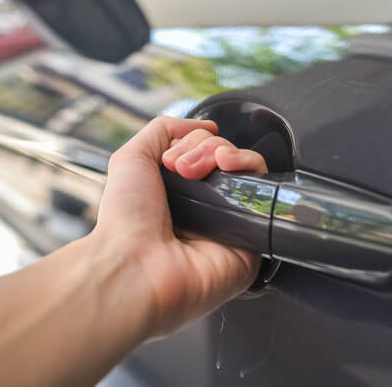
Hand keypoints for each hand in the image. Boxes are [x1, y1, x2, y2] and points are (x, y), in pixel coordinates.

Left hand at [91, 117, 267, 338]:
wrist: (135, 267)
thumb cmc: (126, 221)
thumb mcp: (131, 159)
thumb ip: (161, 131)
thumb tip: (202, 125)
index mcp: (179, 193)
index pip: (204, 151)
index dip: (193, 142)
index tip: (173, 157)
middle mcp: (206, 207)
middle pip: (227, 156)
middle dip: (206, 147)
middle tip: (183, 168)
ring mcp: (231, 221)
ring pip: (248, 169)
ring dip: (227, 153)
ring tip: (204, 167)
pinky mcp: (253, 237)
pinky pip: (265, 193)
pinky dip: (250, 169)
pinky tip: (228, 167)